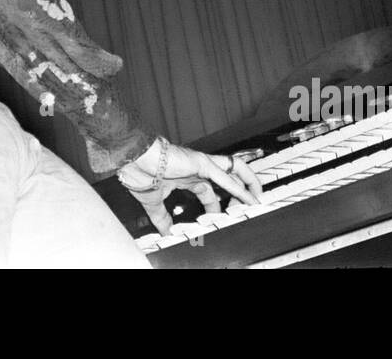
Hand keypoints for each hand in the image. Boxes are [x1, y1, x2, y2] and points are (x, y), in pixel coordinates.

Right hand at [116, 137, 262, 234]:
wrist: (133, 159)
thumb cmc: (140, 171)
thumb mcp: (153, 201)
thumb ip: (161, 216)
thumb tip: (164, 231)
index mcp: (187, 177)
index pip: (211, 192)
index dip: (219, 206)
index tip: (225, 219)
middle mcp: (198, 169)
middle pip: (228, 178)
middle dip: (241, 192)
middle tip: (248, 207)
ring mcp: (202, 164)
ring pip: (235, 169)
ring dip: (249, 184)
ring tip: (259, 198)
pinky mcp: (201, 162)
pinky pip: (225, 176)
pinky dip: (239, 187)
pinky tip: (248, 196)